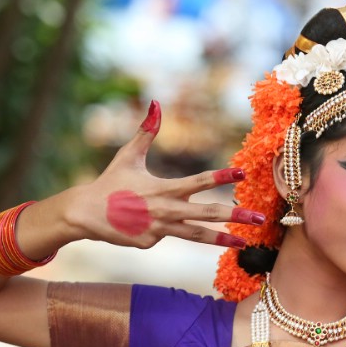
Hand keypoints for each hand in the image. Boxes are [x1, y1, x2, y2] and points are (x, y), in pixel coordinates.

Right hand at [65, 100, 264, 249]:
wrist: (84, 214)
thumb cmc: (110, 182)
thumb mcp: (128, 155)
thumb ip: (146, 131)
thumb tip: (156, 102)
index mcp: (164, 187)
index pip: (198, 181)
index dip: (221, 176)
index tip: (242, 172)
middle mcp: (166, 210)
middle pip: (208, 214)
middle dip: (236, 216)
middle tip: (260, 217)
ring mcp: (160, 230)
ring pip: (197, 236)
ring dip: (223, 239)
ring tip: (245, 244)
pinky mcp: (151, 244)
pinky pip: (166, 237)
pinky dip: (163, 230)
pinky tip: (142, 224)